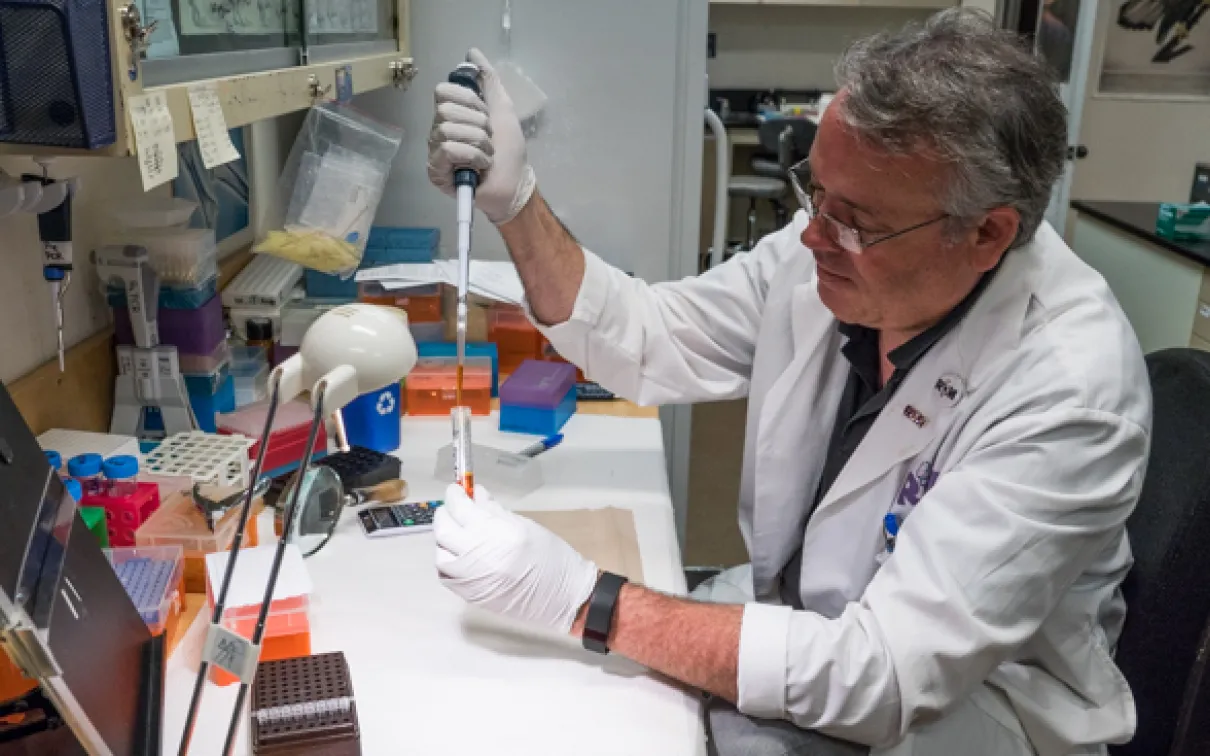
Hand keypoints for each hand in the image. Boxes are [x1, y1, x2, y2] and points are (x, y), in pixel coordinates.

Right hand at [427, 49, 536, 224]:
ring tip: (487, 155)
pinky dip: (472, 156)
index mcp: (453, 113)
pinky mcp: (436, 170)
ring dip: (477, 142)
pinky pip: (447, 149)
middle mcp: (439, 129)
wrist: (515, 184)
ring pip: (447, 129)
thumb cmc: (509, 151)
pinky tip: (481, 167)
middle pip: (446, 109)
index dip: (469, 101)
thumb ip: (488, 80)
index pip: (444, 90)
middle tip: (488, 139)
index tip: (485, 115)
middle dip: (477, 124)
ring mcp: (435, 150)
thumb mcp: (502, 109)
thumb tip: (472, 52)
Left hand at [434, 483, 597, 633]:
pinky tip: (461, 554)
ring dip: (444, 538)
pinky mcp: (468, 595)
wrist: (561, 597)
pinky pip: (446, 574)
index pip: (461, 508)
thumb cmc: (550, 556)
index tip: (457, 489)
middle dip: (445, 514)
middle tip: (454, 507)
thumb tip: (476, 494)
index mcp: (495, 533)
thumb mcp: (524, 525)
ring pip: (440, 553)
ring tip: (458, 532)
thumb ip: (494, 511)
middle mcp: (477, 555)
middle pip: (444, 529)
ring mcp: (469, 578)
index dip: (455, 495)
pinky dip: (448, 559)